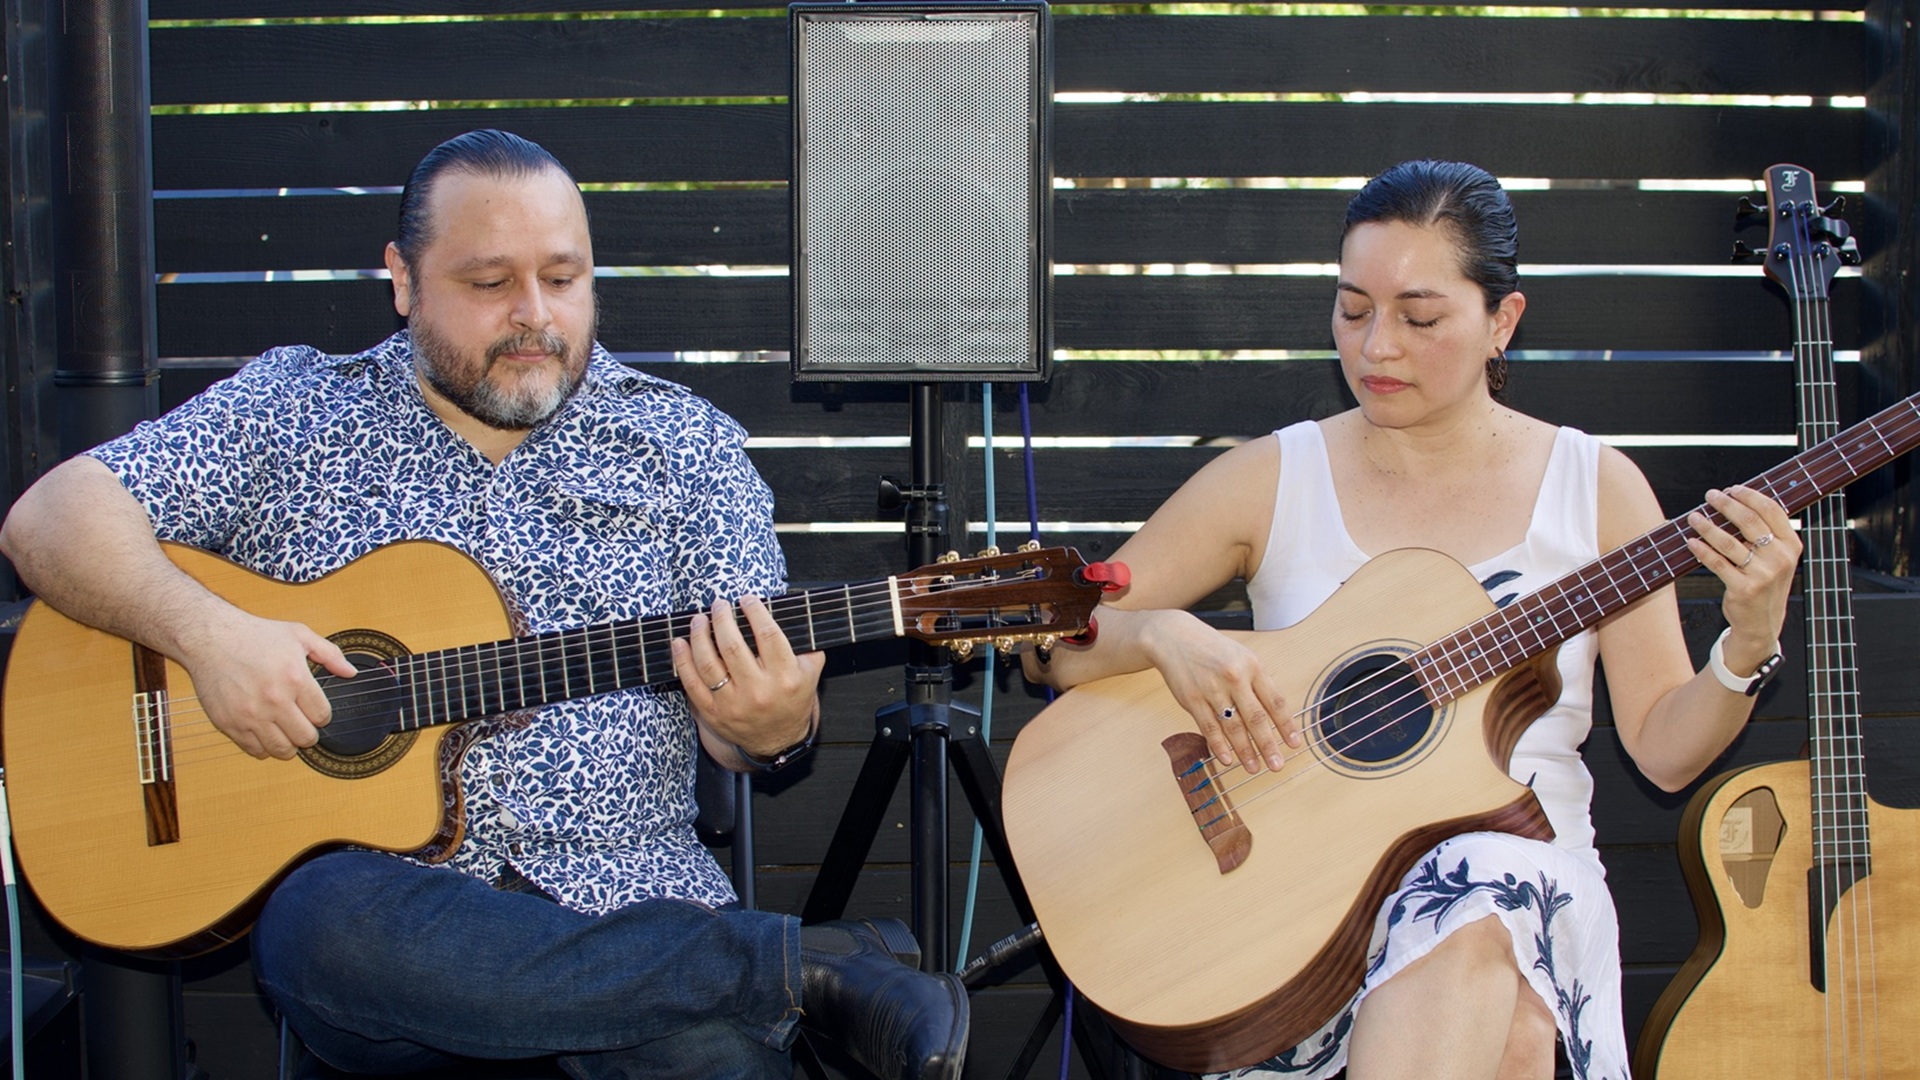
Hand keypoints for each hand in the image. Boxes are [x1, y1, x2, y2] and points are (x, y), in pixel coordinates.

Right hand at [179, 605, 354, 759]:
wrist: (210, 638)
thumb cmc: (254, 635)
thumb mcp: (299, 635)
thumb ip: (330, 654)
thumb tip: (350, 673)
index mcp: (295, 679)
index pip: (322, 716)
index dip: (322, 716)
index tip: (315, 710)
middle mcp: (274, 700)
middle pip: (305, 738)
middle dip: (309, 733)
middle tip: (302, 723)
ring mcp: (250, 715)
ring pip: (282, 750)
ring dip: (289, 745)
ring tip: (285, 731)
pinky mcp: (229, 724)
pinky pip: (254, 751)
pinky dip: (264, 747)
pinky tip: (265, 732)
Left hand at [672, 595, 826, 755]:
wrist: (778, 741)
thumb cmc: (791, 700)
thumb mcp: (810, 673)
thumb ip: (806, 645)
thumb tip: (795, 612)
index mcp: (784, 677)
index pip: (767, 635)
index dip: (754, 612)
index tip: (746, 599)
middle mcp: (758, 691)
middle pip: (733, 646)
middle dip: (722, 619)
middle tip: (719, 605)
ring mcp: (733, 704)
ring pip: (708, 663)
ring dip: (699, 636)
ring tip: (699, 620)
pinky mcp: (713, 713)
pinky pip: (692, 684)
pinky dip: (682, 661)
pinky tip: (680, 643)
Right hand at [1141, 610, 1300, 773]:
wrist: (1174, 638)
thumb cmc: (1212, 649)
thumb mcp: (1242, 657)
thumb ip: (1258, 683)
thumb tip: (1275, 716)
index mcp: (1252, 666)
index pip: (1275, 701)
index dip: (1286, 725)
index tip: (1294, 744)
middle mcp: (1234, 677)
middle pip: (1256, 718)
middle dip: (1268, 745)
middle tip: (1277, 765)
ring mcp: (1212, 689)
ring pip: (1233, 727)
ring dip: (1245, 751)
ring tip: (1254, 767)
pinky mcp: (1192, 699)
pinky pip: (1209, 727)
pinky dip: (1219, 746)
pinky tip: (1227, 759)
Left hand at [1686, 485, 1800, 670]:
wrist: (1762, 623)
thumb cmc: (1764, 584)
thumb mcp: (1775, 559)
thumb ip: (1763, 535)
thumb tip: (1734, 503)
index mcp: (1791, 545)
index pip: (1771, 510)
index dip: (1749, 495)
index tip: (1731, 489)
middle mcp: (1780, 557)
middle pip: (1749, 521)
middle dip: (1726, 504)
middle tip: (1710, 496)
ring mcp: (1763, 574)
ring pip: (1729, 541)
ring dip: (1707, 525)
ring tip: (1693, 517)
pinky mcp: (1744, 588)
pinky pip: (1717, 563)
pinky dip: (1702, 550)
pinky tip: (1691, 541)